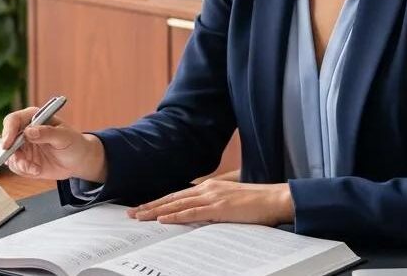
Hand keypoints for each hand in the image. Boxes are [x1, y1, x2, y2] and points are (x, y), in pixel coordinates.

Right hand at [1, 106, 106, 181]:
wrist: (78, 161)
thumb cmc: (74, 143)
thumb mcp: (65, 136)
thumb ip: (47, 133)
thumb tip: (29, 131)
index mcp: (34, 118)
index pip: (13, 120)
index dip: (8, 131)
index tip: (8, 144)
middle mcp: (25, 131)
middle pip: (7, 139)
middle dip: (12, 153)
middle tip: (23, 162)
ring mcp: (24, 147)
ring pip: (10, 155)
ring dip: (20, 164)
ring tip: (35, 169)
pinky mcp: (25, 160)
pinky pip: (16, 167)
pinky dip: (24, 171)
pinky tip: (37, 170)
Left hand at [126, 179, 294, 225]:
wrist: (276, 198)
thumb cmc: (257, 202)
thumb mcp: (231, 199)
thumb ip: (214, 203)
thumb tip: (201, 211)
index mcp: (210, 186)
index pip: (178, 195)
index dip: (159, 202)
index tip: (143, 207)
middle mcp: (207, 188)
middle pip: (172, 198)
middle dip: (150, 206)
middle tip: (131, 214)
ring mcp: (212, 197)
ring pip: (177, 204)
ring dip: (156, 211)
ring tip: (139, 218)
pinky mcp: (219, 208)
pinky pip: (192, 213)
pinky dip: (175, 216)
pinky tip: (162, 220)